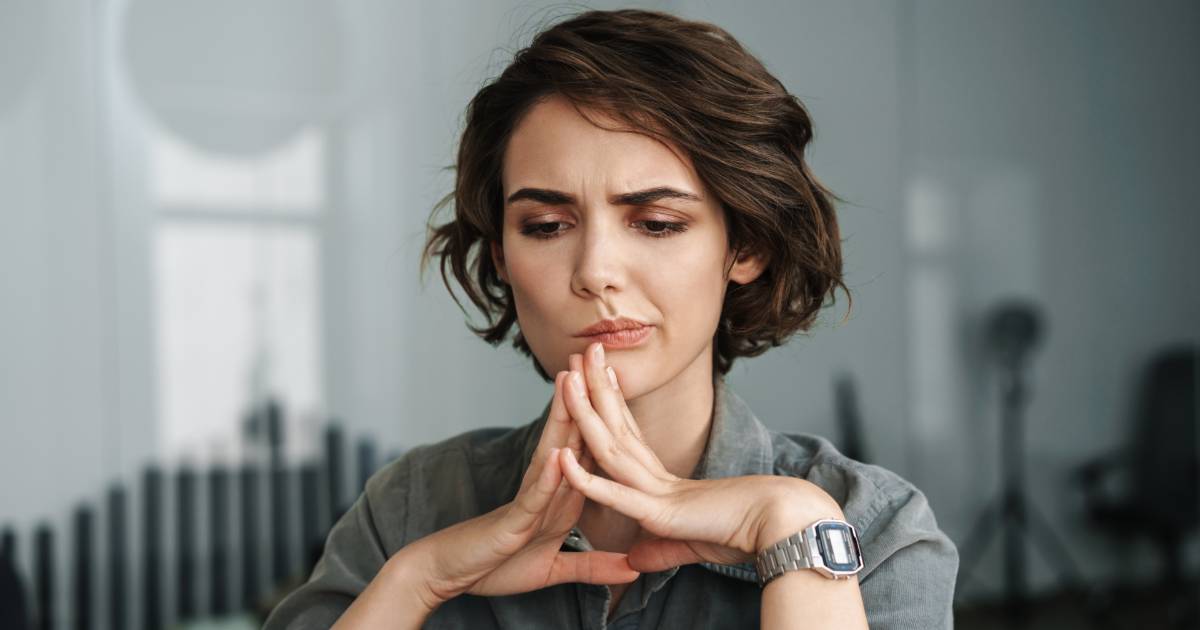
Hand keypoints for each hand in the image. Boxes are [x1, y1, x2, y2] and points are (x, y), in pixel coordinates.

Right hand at [415, 369, 638, 605]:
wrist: (449, 576)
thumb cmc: (496, 567)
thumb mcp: (553, 570)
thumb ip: (593, 567)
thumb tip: (633, 569)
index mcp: (560, 498)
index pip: (586, 449)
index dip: (604, 416)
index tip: (619, 382)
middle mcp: (545, 491)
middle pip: (569, 437)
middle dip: (585, 398)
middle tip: (595, 354)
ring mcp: (529, 503)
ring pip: (551, 455)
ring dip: (563, 419)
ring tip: (573, 380)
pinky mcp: (514, 523)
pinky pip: (534, 498)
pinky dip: (547, 479)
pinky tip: (559, 456)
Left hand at [555, 342, 843, 573]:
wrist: (784, 525)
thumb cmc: (747, 532)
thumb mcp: (692, 545)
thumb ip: (660, 549)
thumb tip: (634, 558)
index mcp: (666, 481)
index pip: (629, 436)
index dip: (609, 405)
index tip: (593, 377)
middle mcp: (657, 479)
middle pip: (616, 427)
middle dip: (595, 390)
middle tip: (580, 352)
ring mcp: (657, 492)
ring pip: (610, 447)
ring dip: (585, 412)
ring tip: (568, 377)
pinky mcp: (660, 513)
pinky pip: (617, 494)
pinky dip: (588, 480)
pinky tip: (562, 460)